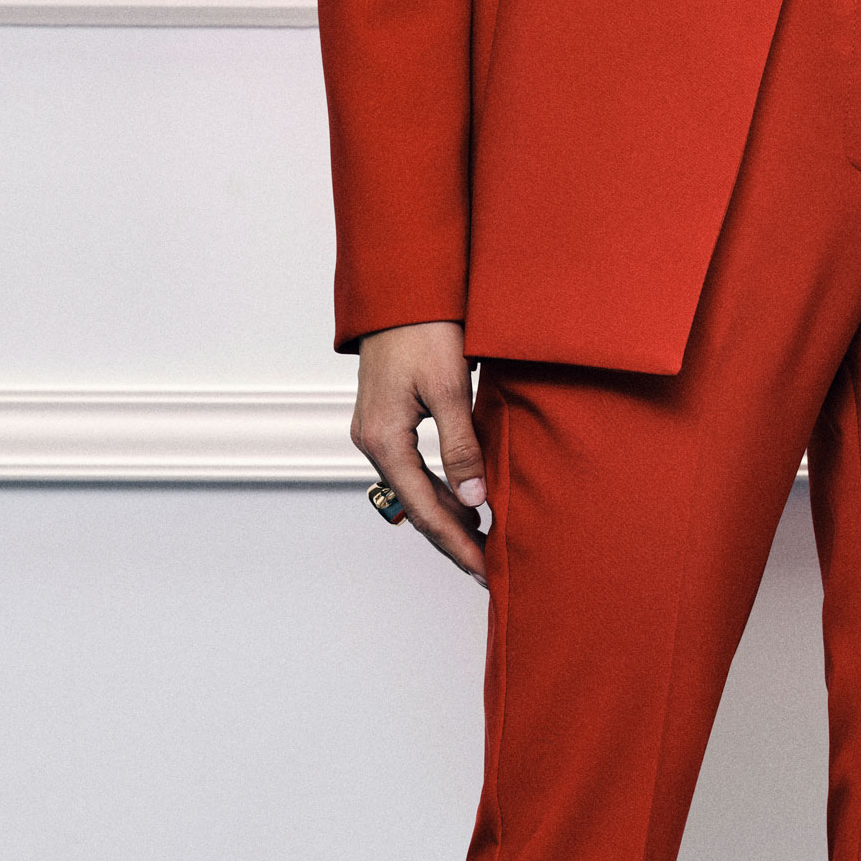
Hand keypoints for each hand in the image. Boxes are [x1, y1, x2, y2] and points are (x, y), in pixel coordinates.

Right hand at [351, 322, 488, 582]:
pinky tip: (466, 502)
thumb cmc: (424, 329)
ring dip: (448, 517)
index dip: (457, 544)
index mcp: (385, 440)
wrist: (400, 290)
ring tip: (483, 541)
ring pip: (415, 491)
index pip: (425, 510)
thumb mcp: (449, 389)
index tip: (485, 570)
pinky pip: (413, 472)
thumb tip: (475, 502)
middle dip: (453, 540)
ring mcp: (376, 433)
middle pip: (417, 508)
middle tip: (487, 568)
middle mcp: (373, 443)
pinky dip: (440, 491)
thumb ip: (462, 448)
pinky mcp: (386, 422)